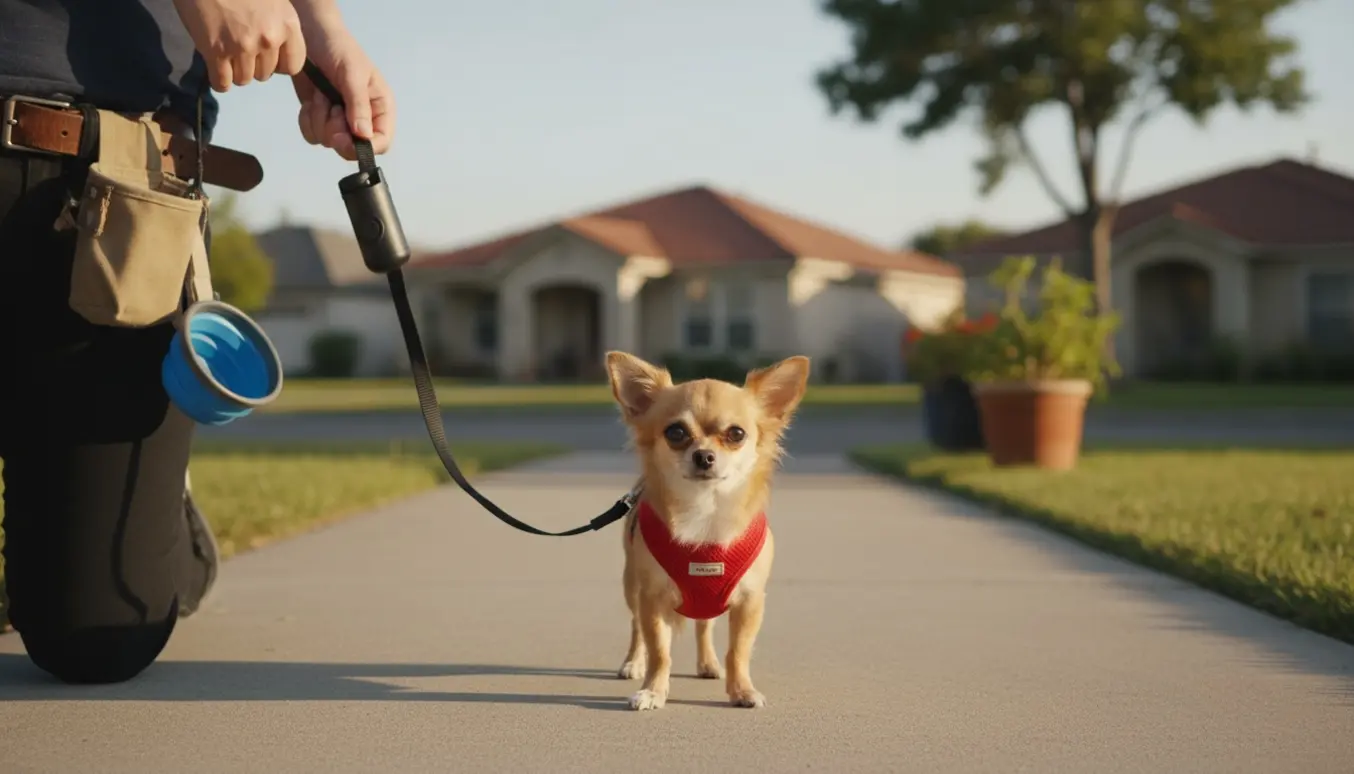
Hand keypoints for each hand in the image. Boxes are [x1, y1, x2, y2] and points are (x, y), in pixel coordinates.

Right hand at [171, 0, 305, 90]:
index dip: (278, 65)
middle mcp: (269, 39)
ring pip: (244, 80)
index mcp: (288, 24)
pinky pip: (222, 83)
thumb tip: (277, 51)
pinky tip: (215, 67)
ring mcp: (243, 46)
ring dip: (234, 71)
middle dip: (253, 65)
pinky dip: (218, 80)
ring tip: (226, 52)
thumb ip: (279, 24)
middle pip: (265, 74)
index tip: (266, 56)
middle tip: (239, 47)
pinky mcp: (216, 51)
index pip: (293, 66)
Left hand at [291, 5, 394, 159]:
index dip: (366, 147)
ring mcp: (340, 121)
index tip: (345, 138)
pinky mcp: (320, 119)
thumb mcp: (353, 74)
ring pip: (329, 142)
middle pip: (353, 148)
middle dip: (337, 132)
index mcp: (380, 108)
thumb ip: (358, 105)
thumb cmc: (339, 49)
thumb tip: (364, 136)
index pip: (381, 142)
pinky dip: (308, 120)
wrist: (310, 36)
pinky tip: (312, 101)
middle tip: (331, 109)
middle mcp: (363, 119)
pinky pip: (312, 136)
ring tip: (321, 94)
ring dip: (320, 119)